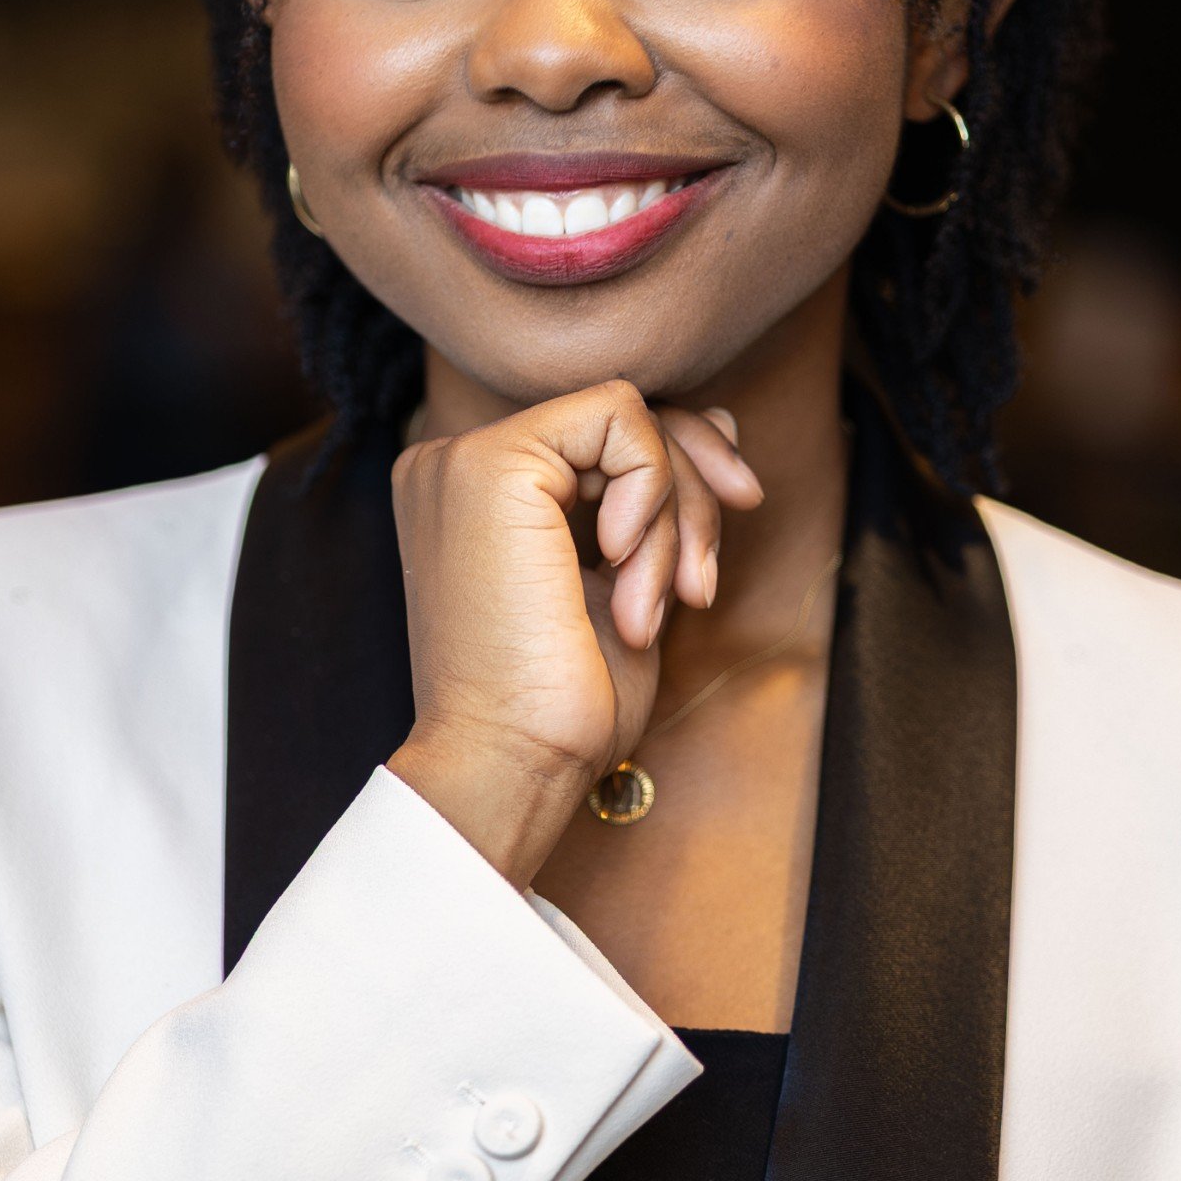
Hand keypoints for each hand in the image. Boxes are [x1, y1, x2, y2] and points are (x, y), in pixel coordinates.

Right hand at [389, 382, 761, 884]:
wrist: (515, 762)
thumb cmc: (565, 703)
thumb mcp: (632, 580)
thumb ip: (660, 500)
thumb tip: (724, 422)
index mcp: (476, 495)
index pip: (601, 440)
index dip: (678, 482)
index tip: (707, 563)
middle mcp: (457, 464)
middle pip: (622, 422)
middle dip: (693, 494)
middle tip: (703, 584)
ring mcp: (465, 457)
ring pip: (631, 420)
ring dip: (674, 519)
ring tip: (653, 606)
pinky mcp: (493, 461)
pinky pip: (621, 417)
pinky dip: (655, 492)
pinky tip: (624, 566)